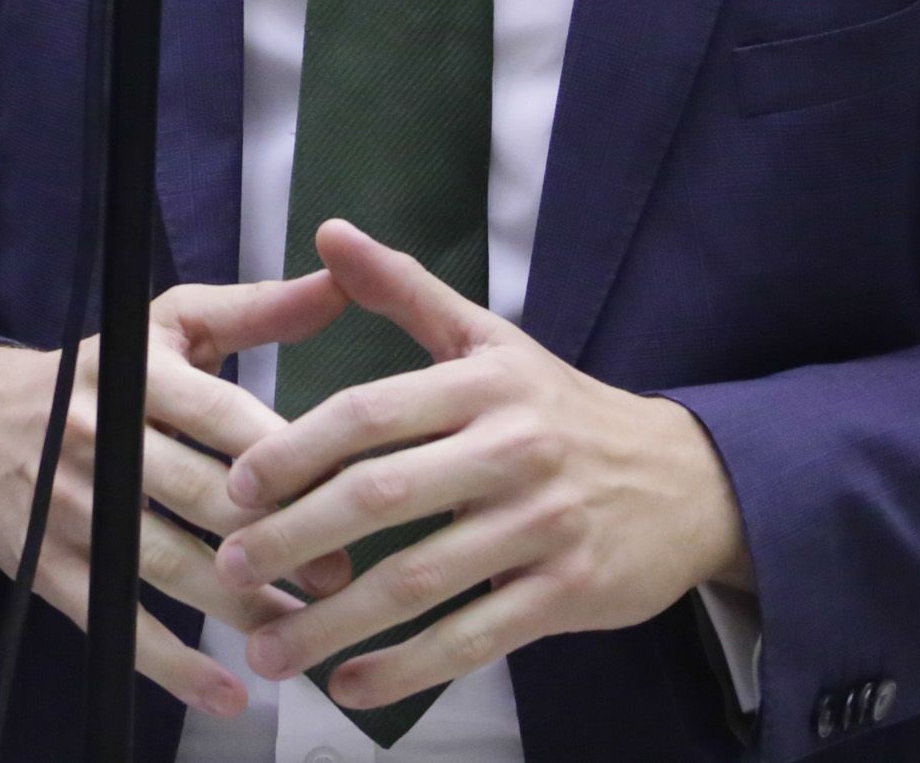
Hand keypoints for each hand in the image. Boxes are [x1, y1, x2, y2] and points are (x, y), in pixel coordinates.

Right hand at [0, 270, 354, 717]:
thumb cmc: (102, 374)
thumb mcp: (170, 326)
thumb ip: (257, 310)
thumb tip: (340, 281)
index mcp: (135, 371)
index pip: (219, 414)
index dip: (283, 454)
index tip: (348, 487)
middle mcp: (98, 437)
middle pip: (195, 495)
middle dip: (274, 538)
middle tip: (345, 574)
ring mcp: (70, 508)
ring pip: (162, 563)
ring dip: (237, 606)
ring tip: (305, 632)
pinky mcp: (50, 568)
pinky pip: (117, 622)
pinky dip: (174, 665)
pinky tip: (230, 692)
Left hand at [212, 219, 748, 714]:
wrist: (687, 480)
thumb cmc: (564, 409)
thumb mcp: (492, 341)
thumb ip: (406, 290)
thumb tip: (330, 232)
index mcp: (485, 384)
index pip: (371, 412)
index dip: (296, 449)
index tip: (238, 486)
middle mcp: (514, 449)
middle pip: (384, 496)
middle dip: (296, 537)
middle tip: (233, 567)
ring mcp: (543, 525)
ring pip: (420, 580)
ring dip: (335, 623)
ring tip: (270, 649)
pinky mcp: (568, 591)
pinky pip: (474, 639)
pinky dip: (407, 670)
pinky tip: (351, 688)